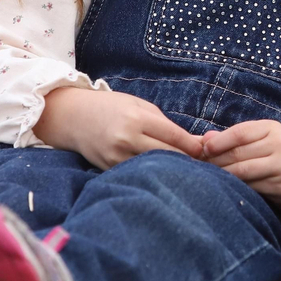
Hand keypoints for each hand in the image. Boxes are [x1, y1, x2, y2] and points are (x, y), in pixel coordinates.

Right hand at [33, 86, 203, 169]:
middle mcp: (126, 139)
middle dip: (188, 160)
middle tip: (205, 163)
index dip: (194, 146)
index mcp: (136, 119)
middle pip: (169, 155)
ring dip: (173, 170)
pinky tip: (164, 175)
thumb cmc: (111, 107)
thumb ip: (164, 123)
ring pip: (155, 169)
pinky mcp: (109, 170)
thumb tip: (194, 141)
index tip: (208, 150)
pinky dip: (153, 174)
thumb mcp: (139, 105)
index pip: (174, 136)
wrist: (73, 118)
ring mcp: (116, 157)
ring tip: (188, 171)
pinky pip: (138, 174)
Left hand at [201, 120, 280, 217]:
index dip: (218, 142)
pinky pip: (250, 186)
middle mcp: (280, 144)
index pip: (239, 132)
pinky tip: (225, 188)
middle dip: (215, 161)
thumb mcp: (262, 141)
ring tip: (208, 178)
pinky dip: (235, 187)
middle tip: (199, 167)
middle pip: (238, 153)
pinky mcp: (280, 185)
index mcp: (272, 128)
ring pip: (242, 171)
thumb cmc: (280, 158)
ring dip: (222, 175)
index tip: (201, 150)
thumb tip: (204, 139)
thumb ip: (235, 139)